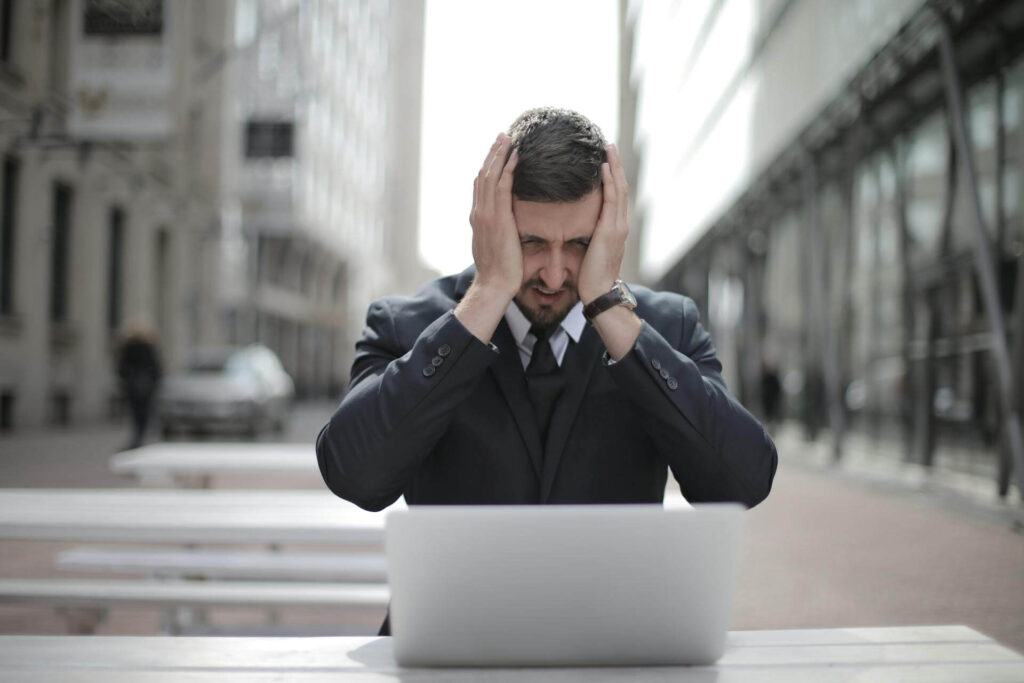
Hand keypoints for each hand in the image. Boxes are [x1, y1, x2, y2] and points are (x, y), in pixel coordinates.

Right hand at [468, 133, 520, 297]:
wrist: (494, 284)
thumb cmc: (499, 270)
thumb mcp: (495, 245)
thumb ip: (498, 231)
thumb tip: (506, 225)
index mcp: (478, 218)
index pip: (481, 185)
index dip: (488, 166)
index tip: (497, 151)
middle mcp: (479, 212)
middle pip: (484, 175)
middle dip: (493, 154)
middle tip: (502, 136)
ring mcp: (486, 214)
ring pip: (491, 176)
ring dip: (500, 155)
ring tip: (509, 139)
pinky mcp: (498, 218)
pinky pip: (502, 186)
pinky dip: (508, 169)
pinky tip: (516, 156)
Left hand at [578, 144, 628, 304]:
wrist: (599, 292)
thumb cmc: (591, 276)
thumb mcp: (590, 250)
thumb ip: (589, 235)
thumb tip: (579, 226)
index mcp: (615, 227)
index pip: (616, 195)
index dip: (613, 175)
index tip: (606, 158)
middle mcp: (620, 224)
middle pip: (621, 186)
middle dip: (616, 165)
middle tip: (609, 144)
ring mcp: (618, 226)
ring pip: (619, 189)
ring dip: (615, 167)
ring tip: (609, 148)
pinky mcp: (612, 230)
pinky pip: (612, 200)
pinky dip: (610, 182)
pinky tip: (604, 168)